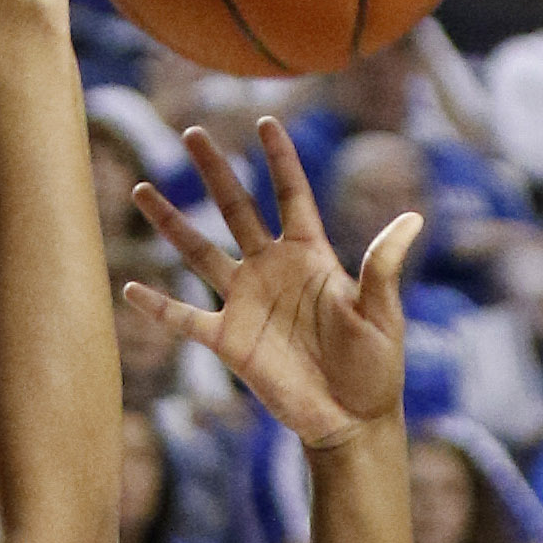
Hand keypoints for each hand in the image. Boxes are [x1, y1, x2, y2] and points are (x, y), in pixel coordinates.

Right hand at [130, 120, 417, 451]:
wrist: (350, 420)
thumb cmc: (375, 367)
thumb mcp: (382, 313)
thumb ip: (383, 265)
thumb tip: (412, 218)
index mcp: (311, 256)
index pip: (291, 195)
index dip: (279, 159)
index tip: (265, 122)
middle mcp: (272, 270)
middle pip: (236, 208)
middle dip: (215, 170)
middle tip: (193, 132)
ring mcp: (246, 303)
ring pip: (200, 252)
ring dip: (172, 222)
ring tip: (143, 189)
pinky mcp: (228, 341)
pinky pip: (185, 319)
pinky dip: (158, 306)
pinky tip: (130, 287)